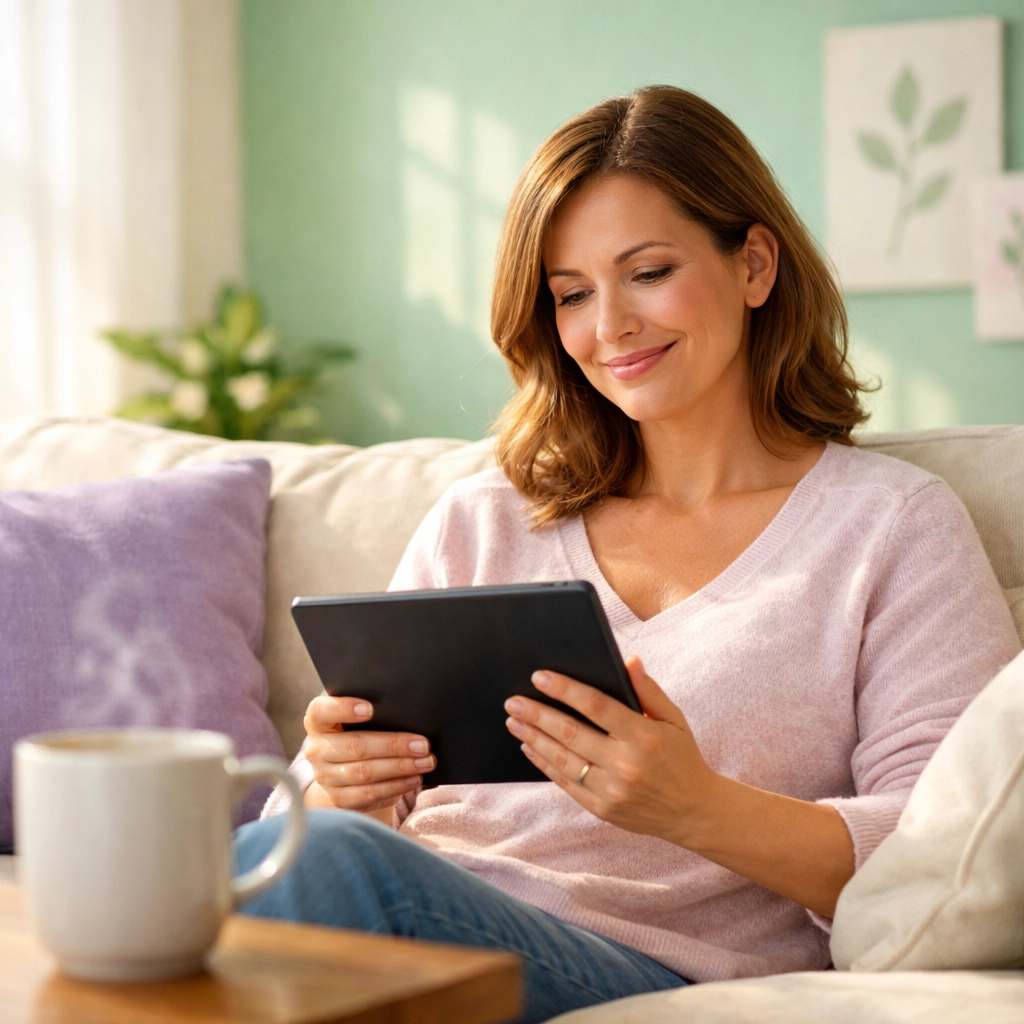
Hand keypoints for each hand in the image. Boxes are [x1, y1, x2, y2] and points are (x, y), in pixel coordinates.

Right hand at [303, 695, 435, 811]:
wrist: (348, 770)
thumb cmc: (361, 734)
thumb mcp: (361, 721)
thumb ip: (376, 714)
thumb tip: (410, 716)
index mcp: (318, 722)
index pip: (321, 711)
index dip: (344, 708)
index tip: (370, 708)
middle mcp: (316, 749)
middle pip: (355, 746)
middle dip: (393, 745)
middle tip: (423, 744)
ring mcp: (325, 777)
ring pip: (365, 772)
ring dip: (400, 767)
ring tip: (425, 761)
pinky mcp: (339, 799)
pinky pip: (369, 793)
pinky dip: (396, 786)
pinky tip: (414, 778)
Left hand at [503, 656, 717, 844]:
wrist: (695, 811)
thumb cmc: (682, 757)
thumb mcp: (674, 719)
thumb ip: (649, 690)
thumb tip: (628, 660)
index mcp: (644, 736)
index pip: (596, 706)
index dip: (565, 689)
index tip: (540, 677)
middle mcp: (626, 764)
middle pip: (571, 733)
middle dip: (537, 714)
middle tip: (513, 700)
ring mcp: (612, 790)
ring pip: (562, 759)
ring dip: (533, 738)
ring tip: (514, 722)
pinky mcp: (602, 809)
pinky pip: (565, 784)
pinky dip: (544, 764)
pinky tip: (530, 748)